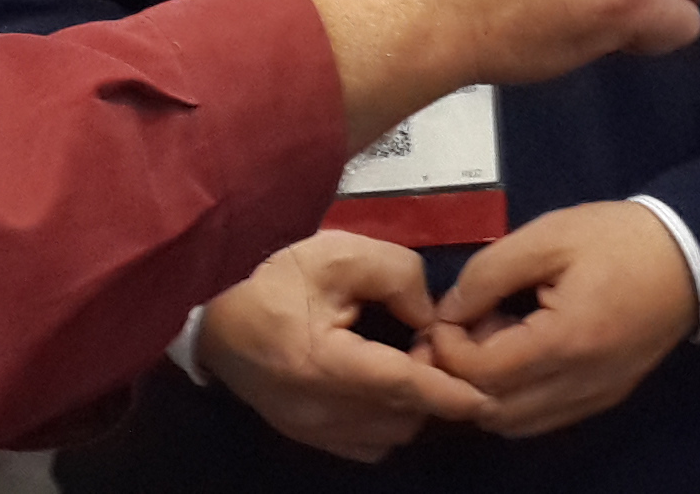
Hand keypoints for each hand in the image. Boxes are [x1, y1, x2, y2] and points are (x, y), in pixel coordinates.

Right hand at [197, 232, 492, 463]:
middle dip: (430, 387)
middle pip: (402, 414)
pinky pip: (366, 444)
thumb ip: (396, 275)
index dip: (449, 394)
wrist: (213, 317)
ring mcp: (310, 430)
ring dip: (410, 406)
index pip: (402, 386)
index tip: (486, 399)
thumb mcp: (337, 255)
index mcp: (324, 363)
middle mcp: (319, 409)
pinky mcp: (306, 436)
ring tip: (403, 362)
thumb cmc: (274, 280)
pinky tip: (381, 387)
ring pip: (389, 434)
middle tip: (428, 344)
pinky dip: (386, 421)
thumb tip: (429, 316)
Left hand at [427, 201, 698, 438]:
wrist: (691, 256)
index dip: (447, 349)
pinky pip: (542, 419)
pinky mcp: (604, 398)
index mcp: (566, 341)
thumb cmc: (619, 239)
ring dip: (487, 391)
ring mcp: (595, 397)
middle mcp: (580, 384)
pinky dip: (515, 398)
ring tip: (493, 340)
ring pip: (514, 424)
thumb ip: (488, 274)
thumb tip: (447, 312)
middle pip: (491, 410)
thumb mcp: (548, 236)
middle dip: (461, 375)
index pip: (481, 373)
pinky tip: (521, 354)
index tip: (445, 316)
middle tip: (463, 329)